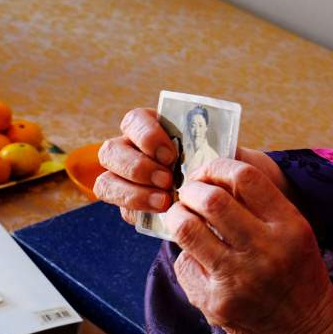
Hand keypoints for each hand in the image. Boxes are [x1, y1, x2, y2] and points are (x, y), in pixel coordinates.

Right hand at [94, 107, 290, 224]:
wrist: (223, 194)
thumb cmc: (221, 165)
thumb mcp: (226, 152)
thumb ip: (221, 149)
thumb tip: (225, 152)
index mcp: (152, 127)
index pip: (134, 120)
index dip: (146, 135)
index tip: (171, 153)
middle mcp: (131, 149)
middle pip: (110, 151)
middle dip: (137, 167)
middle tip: (167, 180)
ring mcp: (124, 178)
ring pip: (106, 181)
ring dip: (132, 192)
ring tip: (165, 200)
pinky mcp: (129, 204)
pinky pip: (120, 207)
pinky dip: (137, 209)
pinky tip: (161, 212)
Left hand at [166, 158, 332, 333]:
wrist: (306, 333)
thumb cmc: (299, 275)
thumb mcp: (296, 232)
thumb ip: (263, 205)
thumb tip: (216, 176)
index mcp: (289, 226)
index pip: (245, 177)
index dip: (218, 167)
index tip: (209, 171)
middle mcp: (265, 250)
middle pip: (211, 200)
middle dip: (192, 189)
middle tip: (189, 193)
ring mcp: (238, 279)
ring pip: (188, 229)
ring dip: (178, 216)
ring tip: (182, 216)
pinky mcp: (216, 303)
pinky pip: (185, 264)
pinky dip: (187, 255)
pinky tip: (199, 257)